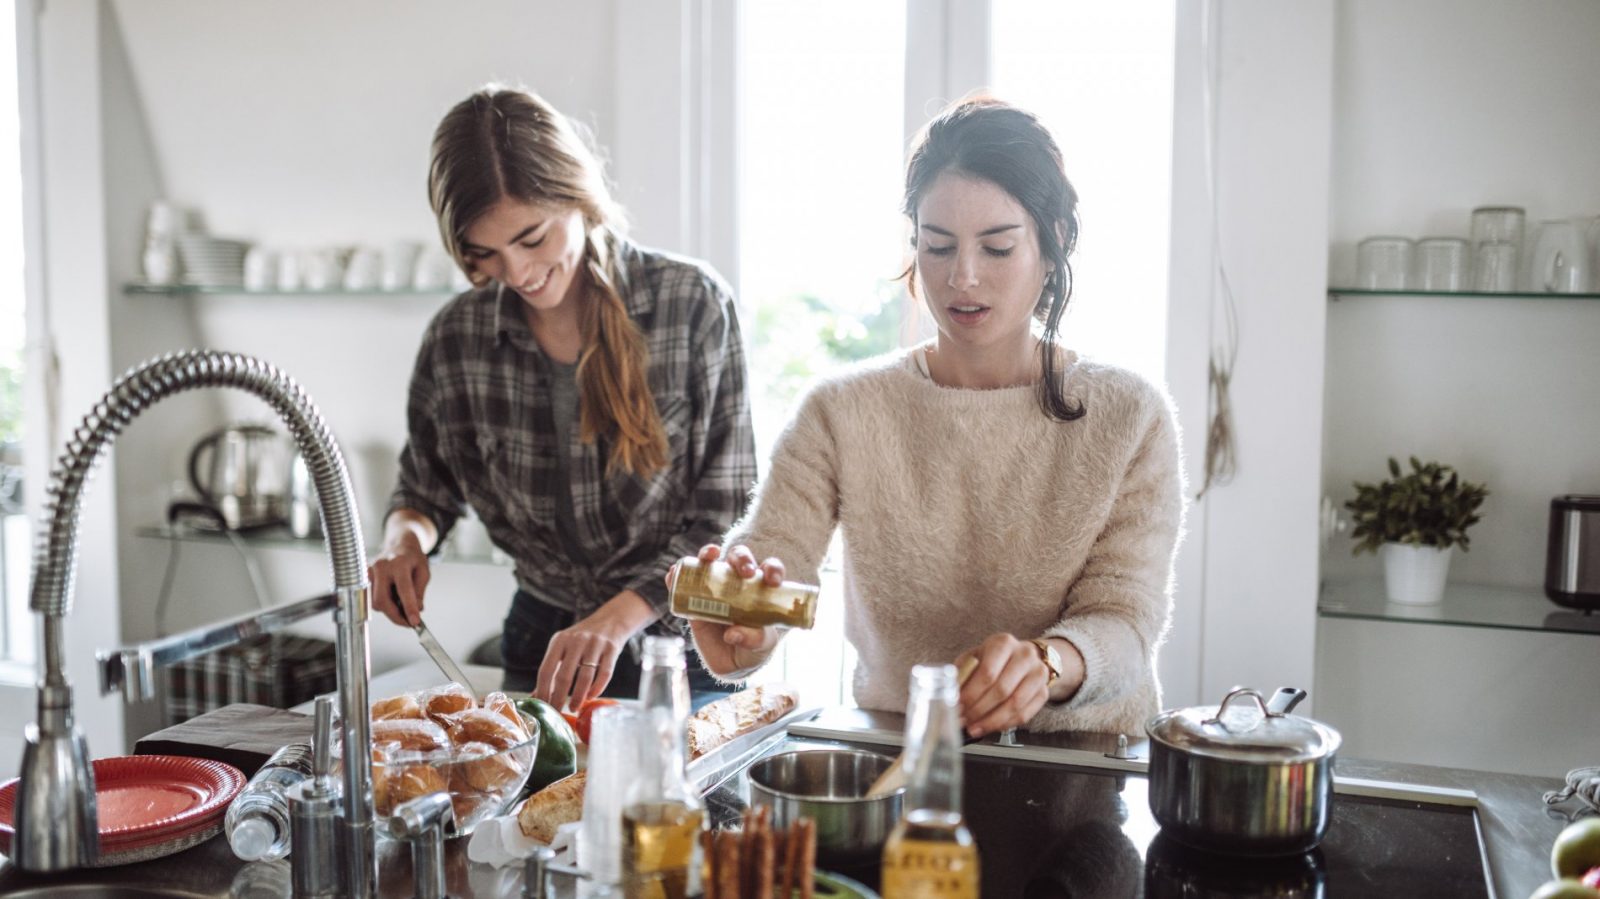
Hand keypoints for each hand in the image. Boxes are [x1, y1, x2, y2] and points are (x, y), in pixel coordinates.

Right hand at [370, 533, 429, 626]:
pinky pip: (372, 598)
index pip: (403, 590)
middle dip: (396, 616)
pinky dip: (385, 605)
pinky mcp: (365, 578)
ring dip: (391, 611)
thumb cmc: (413, 558)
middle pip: (382, 600)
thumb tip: (416, 611)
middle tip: (408, 623)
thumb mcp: (424, 572)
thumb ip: (419, 592)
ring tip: (404, 608)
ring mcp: (370, 572)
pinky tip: (394, 600)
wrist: (399, 544)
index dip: (409, 608)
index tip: (415, 622)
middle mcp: (381, 567)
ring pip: (376, 602)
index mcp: (399, 563)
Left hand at [536, 590, 653, 711]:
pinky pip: (604, 674)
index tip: (543, 706)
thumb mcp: (563, 646)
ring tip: (574, 708)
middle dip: (559, 698)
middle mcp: (576, 641)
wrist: (611, 620)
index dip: (543, 690)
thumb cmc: (582, 638)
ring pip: (585, 677)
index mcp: (560, 640)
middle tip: (557, 713)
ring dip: (578, 697)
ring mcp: (595, 644)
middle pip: (564, 676)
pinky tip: (591, 697)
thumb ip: (552, 668)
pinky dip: (597, 689)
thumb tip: (536, 695)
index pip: (546, 670)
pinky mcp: (612, 649)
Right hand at [666, 544, 786, 677]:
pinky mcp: (695, 599)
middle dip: (742, 559)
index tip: (772, 581)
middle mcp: (739, 582)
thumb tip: (732, 634)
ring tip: (709, 556)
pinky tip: (673, 573)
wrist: (731, 664)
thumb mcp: (760, 645)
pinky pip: (684, 582)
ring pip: (712, 561)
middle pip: (740, 558)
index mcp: (761, 588)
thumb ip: (753, 639)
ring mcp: (715, 588)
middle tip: (745, 571)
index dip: (773, 569)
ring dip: (708, 553)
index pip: (770, 569)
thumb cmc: (753, 649)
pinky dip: (677, 575)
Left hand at [957, 633, 1051, 738]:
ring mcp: (1038, 674)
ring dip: (991, 721)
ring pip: (1014, 705)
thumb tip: (950, 694)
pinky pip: (1024, 715)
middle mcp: (1025, 656)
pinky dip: (1004, 725)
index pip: (988, 673)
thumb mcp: (976, 657)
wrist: (1023, 658)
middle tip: (963, 720)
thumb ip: (963, 672)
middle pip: (1001, 690)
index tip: (957, 707)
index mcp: (1004, 643)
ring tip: (974, 728)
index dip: (971, 694)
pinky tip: (990, 727)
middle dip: (979, 710)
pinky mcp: (1043, 692)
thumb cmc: (994, 659)